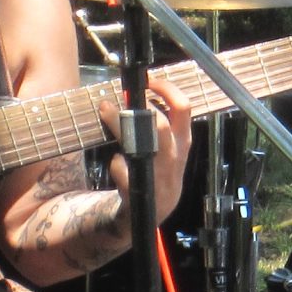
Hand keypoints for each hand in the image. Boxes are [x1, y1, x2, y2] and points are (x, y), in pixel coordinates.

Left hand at [102, 73, 195, 216]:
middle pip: (161, 123)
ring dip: (120, 125)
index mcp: (183, 141)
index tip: (148, 81)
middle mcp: (174, 156)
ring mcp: (158, 175)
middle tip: (122, 96)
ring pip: (141, 143)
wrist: (155, 210)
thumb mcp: (170, 147)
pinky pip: (124, 170)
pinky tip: (117, 162)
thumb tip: (139, 92)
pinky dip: (117, 163)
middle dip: (138, 106)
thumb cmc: (160, 170)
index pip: (183, 107)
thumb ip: (161, 122)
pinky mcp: (141, 191)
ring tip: (107, 112)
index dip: (166, 89)